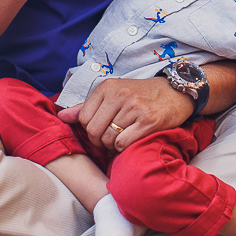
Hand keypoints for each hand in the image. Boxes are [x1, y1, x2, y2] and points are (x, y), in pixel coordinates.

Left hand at [58, 77, 192, 151]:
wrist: (175, 93)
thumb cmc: (140, 96)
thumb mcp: (112, 94)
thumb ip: (86, 106)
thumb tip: (61, 116)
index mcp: (107, 87)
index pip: (82, 117)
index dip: (88, 130)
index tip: (99, 131)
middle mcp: (119, 95)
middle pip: (93, 130)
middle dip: (98, 141)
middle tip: (107, 142)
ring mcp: (134, 108)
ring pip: (108, 139)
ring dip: (111, 146)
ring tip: (119, 141)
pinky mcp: (148, 121)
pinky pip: (123, 143)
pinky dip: (123, 148)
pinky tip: (129, 142)